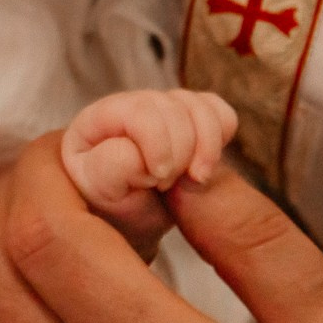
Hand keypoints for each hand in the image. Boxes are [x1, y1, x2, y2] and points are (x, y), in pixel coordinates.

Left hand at [61, 90, 236, 257]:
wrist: (128, 218)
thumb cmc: (109, 204)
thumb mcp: (100, 192)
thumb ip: (111, 168)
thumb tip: (138, 153)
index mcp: (100, 117)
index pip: (141, 112)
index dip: (159, 145)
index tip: (159, 180)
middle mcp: (133, 104)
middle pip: (174, 107)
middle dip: (181, 153)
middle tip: (166, 186)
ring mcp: (164, 107)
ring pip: (200, 107)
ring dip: (206, 148)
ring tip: (193, 180)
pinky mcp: (192, 118)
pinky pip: (220, 113)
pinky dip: (221, 137)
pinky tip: (204, 166)